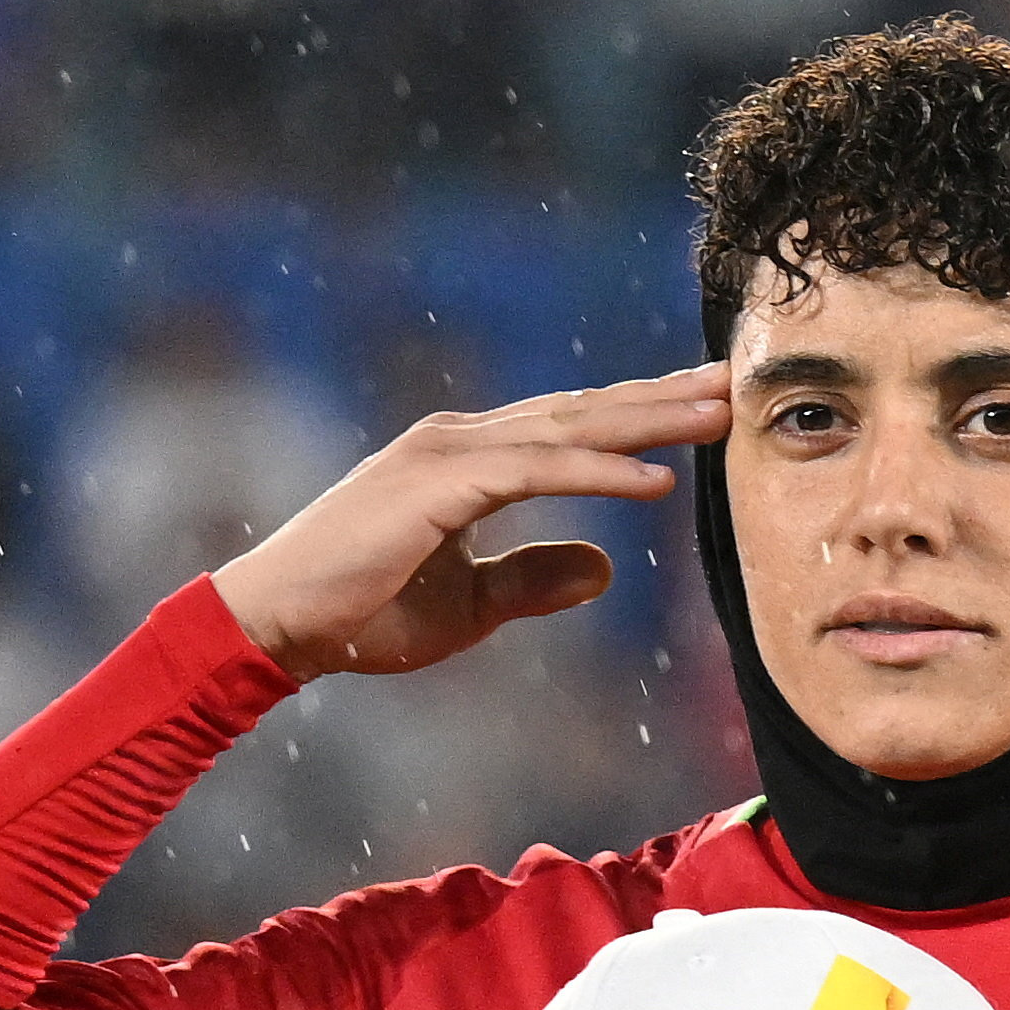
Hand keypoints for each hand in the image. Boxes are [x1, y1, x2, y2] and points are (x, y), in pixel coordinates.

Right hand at [213, 372, 732, 684]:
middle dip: (660, 398)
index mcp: (469, 461)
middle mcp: (460, 442)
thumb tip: (605, 568)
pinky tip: (656, 480)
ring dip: (646, 420)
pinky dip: (599, 474)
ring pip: (567, 429)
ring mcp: (445, 455)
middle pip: (581, 413)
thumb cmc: (362, 614)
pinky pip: (536, 473)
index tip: (707, 405)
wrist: (276, 627)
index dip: (640, 416)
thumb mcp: (472, 602)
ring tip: (718, 414)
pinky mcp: (436, 485)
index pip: (571, 429)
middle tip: (734, 381)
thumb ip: (535, 578)